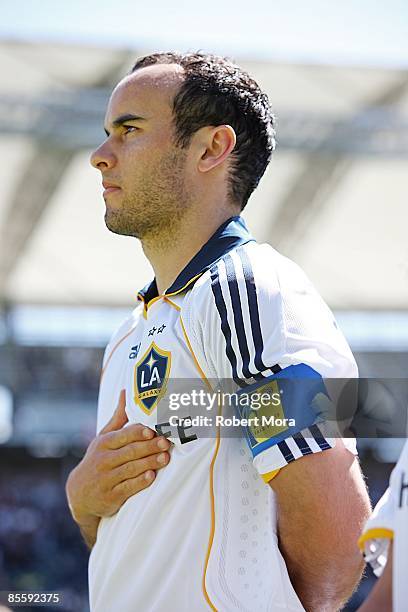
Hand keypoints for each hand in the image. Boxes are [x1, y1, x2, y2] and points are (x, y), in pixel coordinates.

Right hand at [66, 390, 170, 525]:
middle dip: (149, 447)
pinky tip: (151, 476)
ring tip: (165, 458)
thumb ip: (118, 418)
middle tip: (165, 442)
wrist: (79, 494)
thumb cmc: (98, 459)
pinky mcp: (111, 497)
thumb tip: (126, 392)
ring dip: (149, 463)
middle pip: (129, 451)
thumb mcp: (104, 438)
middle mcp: (103, 460)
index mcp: (104, 444)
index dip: (137, 433)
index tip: (153, 430)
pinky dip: (139, 482)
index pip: (122, 436)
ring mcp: (106, 479)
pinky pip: (127, 488)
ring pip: (130, 469)